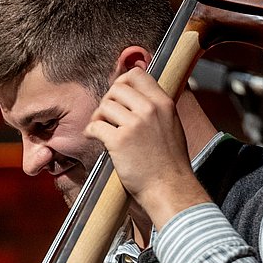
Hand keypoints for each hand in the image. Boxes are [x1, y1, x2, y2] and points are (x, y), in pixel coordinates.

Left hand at [84, 67, 207, 227]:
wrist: (170, 188)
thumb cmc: (170, 163)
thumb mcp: (172, 125)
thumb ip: (156, 109)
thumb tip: (137, 97)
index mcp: (163, 103)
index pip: (137, 75)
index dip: (122, 82)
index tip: (118, 96)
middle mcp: (149, 109)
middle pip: (116, 88)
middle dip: (108, 101)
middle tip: (107, 117)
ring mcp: (134, 125)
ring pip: (104, 106)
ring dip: (98, 117)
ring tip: (102, 129)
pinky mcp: (119, 141)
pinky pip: (95, 126)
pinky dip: (91, 132)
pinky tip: (94, 138)